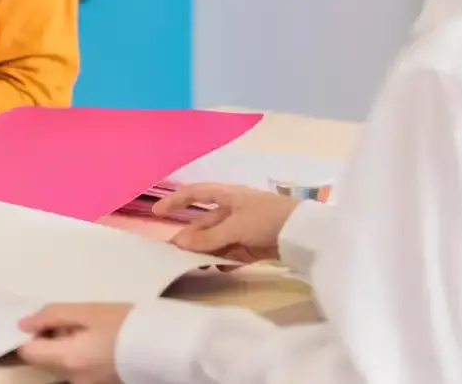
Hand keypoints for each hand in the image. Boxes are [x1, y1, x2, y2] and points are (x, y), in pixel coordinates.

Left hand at [16, 303, 130, 383]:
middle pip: (43, 360)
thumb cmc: (125, 323)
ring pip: (60, 364)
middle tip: (71, 320)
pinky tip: (96, 340)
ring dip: (63, 346)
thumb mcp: (86, 311)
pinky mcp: (98, 383)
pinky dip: (77, 354)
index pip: (27, 354)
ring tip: (87, 328)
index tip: (42, 321)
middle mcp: (73, 379)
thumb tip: (23, 325)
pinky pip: (76, 369)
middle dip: (48, 340)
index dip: (27, 336)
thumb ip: (51, 316)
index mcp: (66, 360)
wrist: (162, 344)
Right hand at [156, 183, 298, 262]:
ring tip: (194, 264)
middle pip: (206, 221)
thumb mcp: (234, 227)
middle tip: (174, 252)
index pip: (196, 193)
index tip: (157, 212)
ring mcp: (244, 228)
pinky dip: (224, 260)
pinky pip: (232, 252)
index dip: (176, 200)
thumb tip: (178, 242)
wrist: (304, 233)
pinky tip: (217, 268)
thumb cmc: (266, 219)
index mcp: (228, 195)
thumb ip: (207, 237)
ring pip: (217, 239)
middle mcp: (234, 209)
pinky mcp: (254, 245)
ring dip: (206, 250)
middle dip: (191, 235)